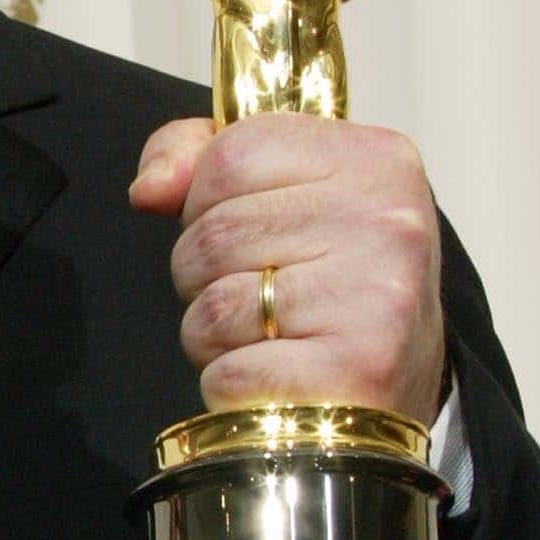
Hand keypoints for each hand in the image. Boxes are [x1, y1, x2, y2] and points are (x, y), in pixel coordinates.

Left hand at [128, 112, 445, 425]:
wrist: (389, 386)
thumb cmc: (327, 286)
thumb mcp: (282, 195)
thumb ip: (202, 161)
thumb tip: (150, 189)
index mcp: (373, 159)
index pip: (231, 153)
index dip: (206, 201)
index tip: (250, 232)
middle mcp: (387, 220)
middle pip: (215, 233)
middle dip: (206, 275)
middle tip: (262, 297)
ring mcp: (379, 296)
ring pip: (214, 307)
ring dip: (214, 336)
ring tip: (269, 338)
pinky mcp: (359, 370)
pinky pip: (229, 374)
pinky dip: (232, 387)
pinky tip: (279, 380)